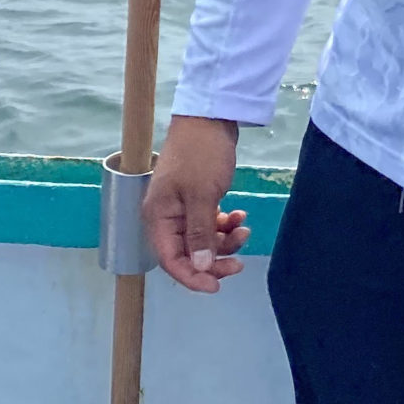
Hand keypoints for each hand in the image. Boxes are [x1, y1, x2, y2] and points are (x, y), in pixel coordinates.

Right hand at [143, 114, 247, 291]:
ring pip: (202, 241)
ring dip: (225, 241)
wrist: (210, 117)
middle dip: (214, 261)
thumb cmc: (201, 154)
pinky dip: (226, 225)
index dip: (192, 277)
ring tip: (245, 230)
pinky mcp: (198, 200)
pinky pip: (210, 224)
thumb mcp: (202, 195)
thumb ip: (200, 234)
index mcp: (158, 217)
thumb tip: (201, 268)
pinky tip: (240, 215)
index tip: (217, 286)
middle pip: (187, 254)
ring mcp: (182, 208)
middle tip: (240, 264)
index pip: (170, 260)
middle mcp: (166, 217)